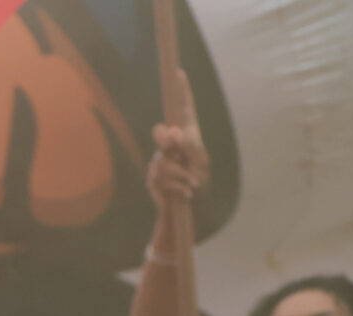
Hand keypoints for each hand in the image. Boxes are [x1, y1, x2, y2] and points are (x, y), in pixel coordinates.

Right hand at [145, 73, 207, 207]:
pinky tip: (183, 192)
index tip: (178, 72)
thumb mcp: (201, 162)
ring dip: (179, 176)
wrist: (190, 206)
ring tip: (190, 184)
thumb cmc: (200, 179)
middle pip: (160, 132)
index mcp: (188, 134)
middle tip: (174, 153)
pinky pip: (158, 177)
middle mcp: (171, 143)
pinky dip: (174, 186)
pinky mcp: (151, 175)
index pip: (184, 109)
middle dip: (166, 143)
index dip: (181, 91)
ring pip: (161, 161)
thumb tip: (173, 131)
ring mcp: (159, 158)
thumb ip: (189, 146)